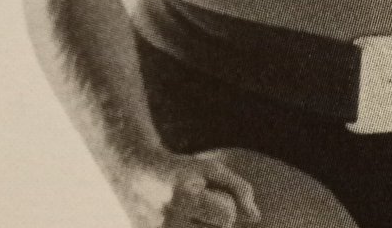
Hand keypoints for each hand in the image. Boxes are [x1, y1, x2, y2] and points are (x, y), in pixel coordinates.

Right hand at [114, 147, 260, 227]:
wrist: (135, 174)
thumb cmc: (181, 171)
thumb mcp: (212, 169)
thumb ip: (239, 189)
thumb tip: (257, 218)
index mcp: (183, 197)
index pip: (227, 218)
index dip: (227, 205)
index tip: (211, 196)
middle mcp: (167, 220)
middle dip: (216, 222)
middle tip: (199, 207)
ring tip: (192, 217)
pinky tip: (190, 222)